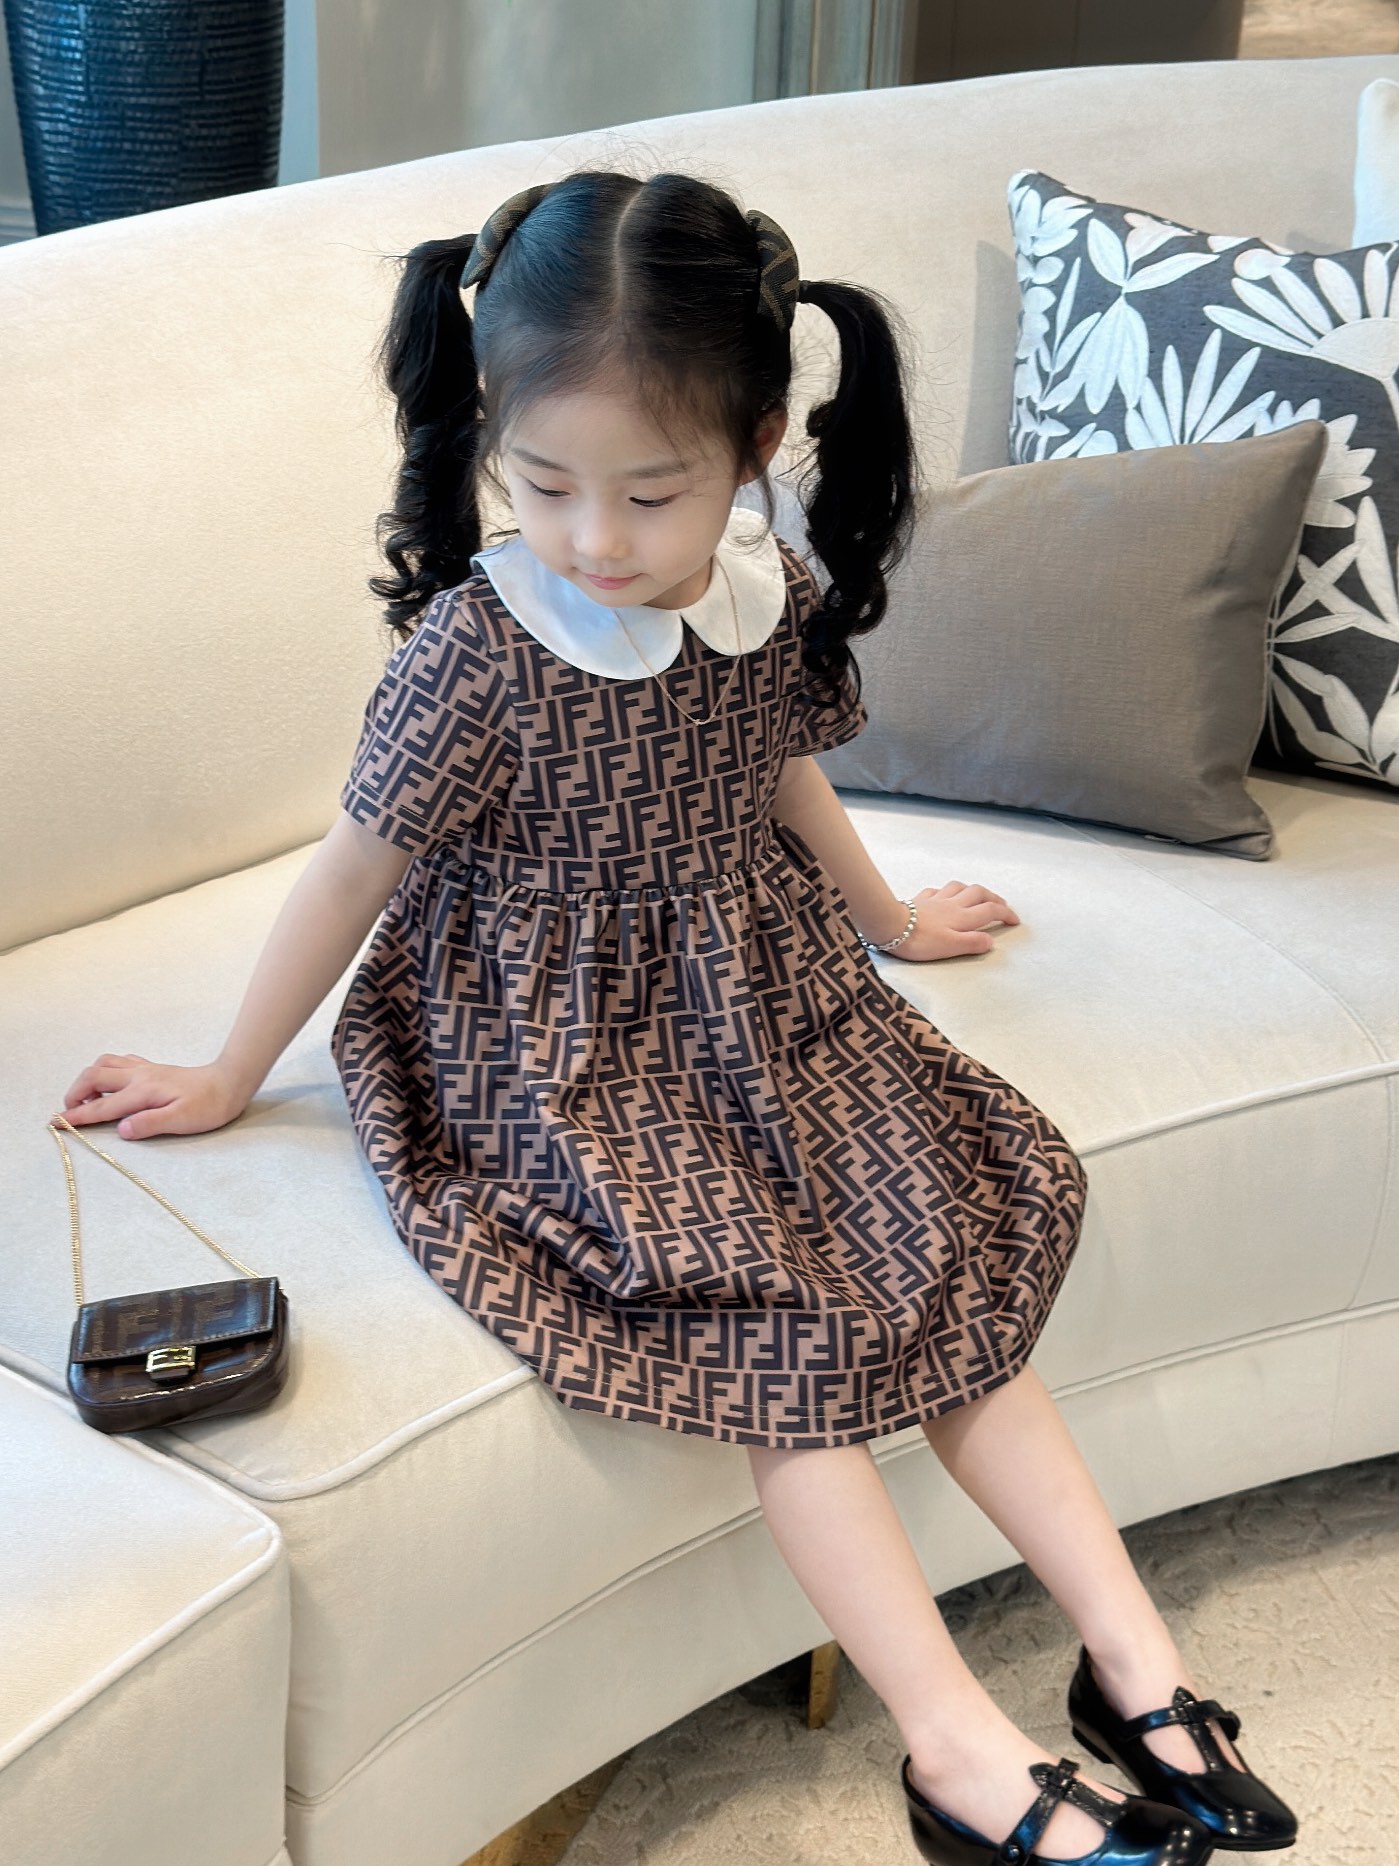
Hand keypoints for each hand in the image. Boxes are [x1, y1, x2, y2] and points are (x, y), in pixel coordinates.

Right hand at [51, 1054, 251, 1140]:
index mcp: (143, 1091)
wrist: (230, 1082)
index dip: (77, 1116)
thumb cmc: (209, 1106)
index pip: (102, 1106)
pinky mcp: (152, 1068)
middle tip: (68, 1112)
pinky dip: (105, 1070)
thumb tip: (121, 1129)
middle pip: (93, 1076)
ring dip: (88, 1079)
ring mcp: (145, 1069)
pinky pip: (120, 1061)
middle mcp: (139, 1076)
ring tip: (85, 1098)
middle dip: (74, 1093)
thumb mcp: (181, 1121)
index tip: (56, 1123)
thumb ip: (149, 1124)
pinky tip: (110, 1083)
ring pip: (104, 1063)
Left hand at [868, 881, 1019, 961]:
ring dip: (972, 889)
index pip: (991, 911)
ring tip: (977, 896)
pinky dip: (946, 891)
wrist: (891, 926)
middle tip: (1002, 905)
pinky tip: (944, 895)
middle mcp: (952, 905)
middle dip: (994, 898)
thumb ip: (973, 943)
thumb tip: (991, 941)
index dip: (1006, 914)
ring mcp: (936, 900)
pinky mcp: (920, 900)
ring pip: (959, 887)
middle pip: (979, 893)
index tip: (1015, 921)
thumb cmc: (920, 940)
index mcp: (963, 917)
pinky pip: (937, 890)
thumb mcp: (951, 947)